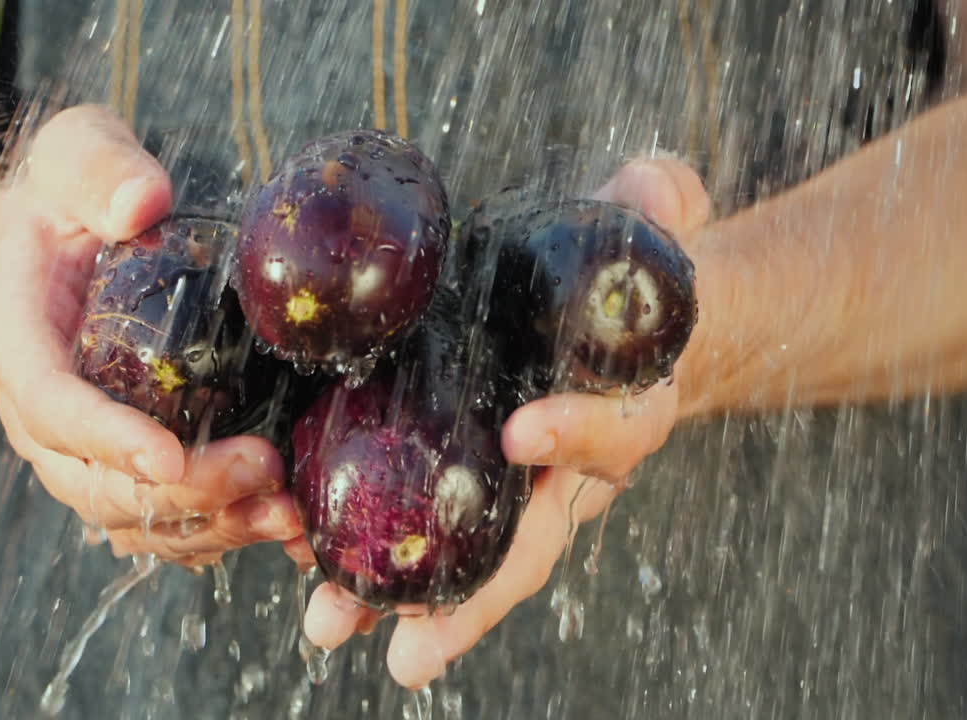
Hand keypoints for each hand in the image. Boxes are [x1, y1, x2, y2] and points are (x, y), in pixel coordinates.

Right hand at [0, 105, 303, 568]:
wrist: (40, 257)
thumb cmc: (62, 203)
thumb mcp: (74, 156)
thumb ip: (100, 170)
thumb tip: (145, 201)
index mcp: (21, 340)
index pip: (52, 404)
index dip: (107, 439)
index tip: (169, 458)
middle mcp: (41, 415)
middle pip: (95, 484)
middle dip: (181, 493)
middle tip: (264, 469)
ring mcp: (81, 451)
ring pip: (131, 519)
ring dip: (209, 527)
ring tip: (288, 516)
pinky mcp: (124, 466)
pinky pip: (160, 523)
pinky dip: (216, 534)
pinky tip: (281, 527)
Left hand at [298, 156, 712, 686]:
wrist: (613, 315)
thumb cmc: (628, 271)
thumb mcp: (658, 217)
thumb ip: (659, 202)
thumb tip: (652, 190)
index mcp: (623, 409)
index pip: (609, 433)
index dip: (573, 435)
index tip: (522, 432)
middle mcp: (568, 469)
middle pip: (525, 544)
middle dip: (468, 597)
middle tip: (405, 644)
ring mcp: (512, 482)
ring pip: (465, 555)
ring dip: (397, 598)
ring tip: (329, 626)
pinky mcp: (461, 471)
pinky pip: (422, 520)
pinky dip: (370, 551)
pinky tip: (307, 570)